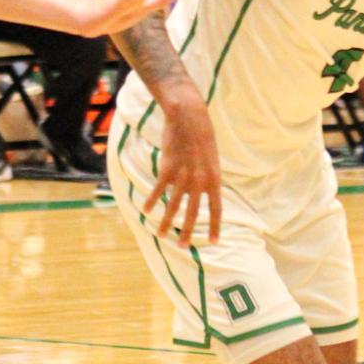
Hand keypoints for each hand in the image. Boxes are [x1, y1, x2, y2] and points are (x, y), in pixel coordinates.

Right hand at [145, 91, 221, 244]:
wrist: (189, 117)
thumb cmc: (202, 135)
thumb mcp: (212, 158)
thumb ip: (207, 177)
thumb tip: (201, 191)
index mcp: (214, 179)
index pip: (216, 209)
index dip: (214, 226)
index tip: (213, 241)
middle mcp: (200, 181)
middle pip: (193, 213)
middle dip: (188, 232)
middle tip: (183, 246)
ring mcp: (183, 176)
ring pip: (174, 206)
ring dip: (167, 222)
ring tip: (161, 234)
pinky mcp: (167, 170)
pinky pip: (158, 190)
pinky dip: (151, 201)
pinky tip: (146, 210)